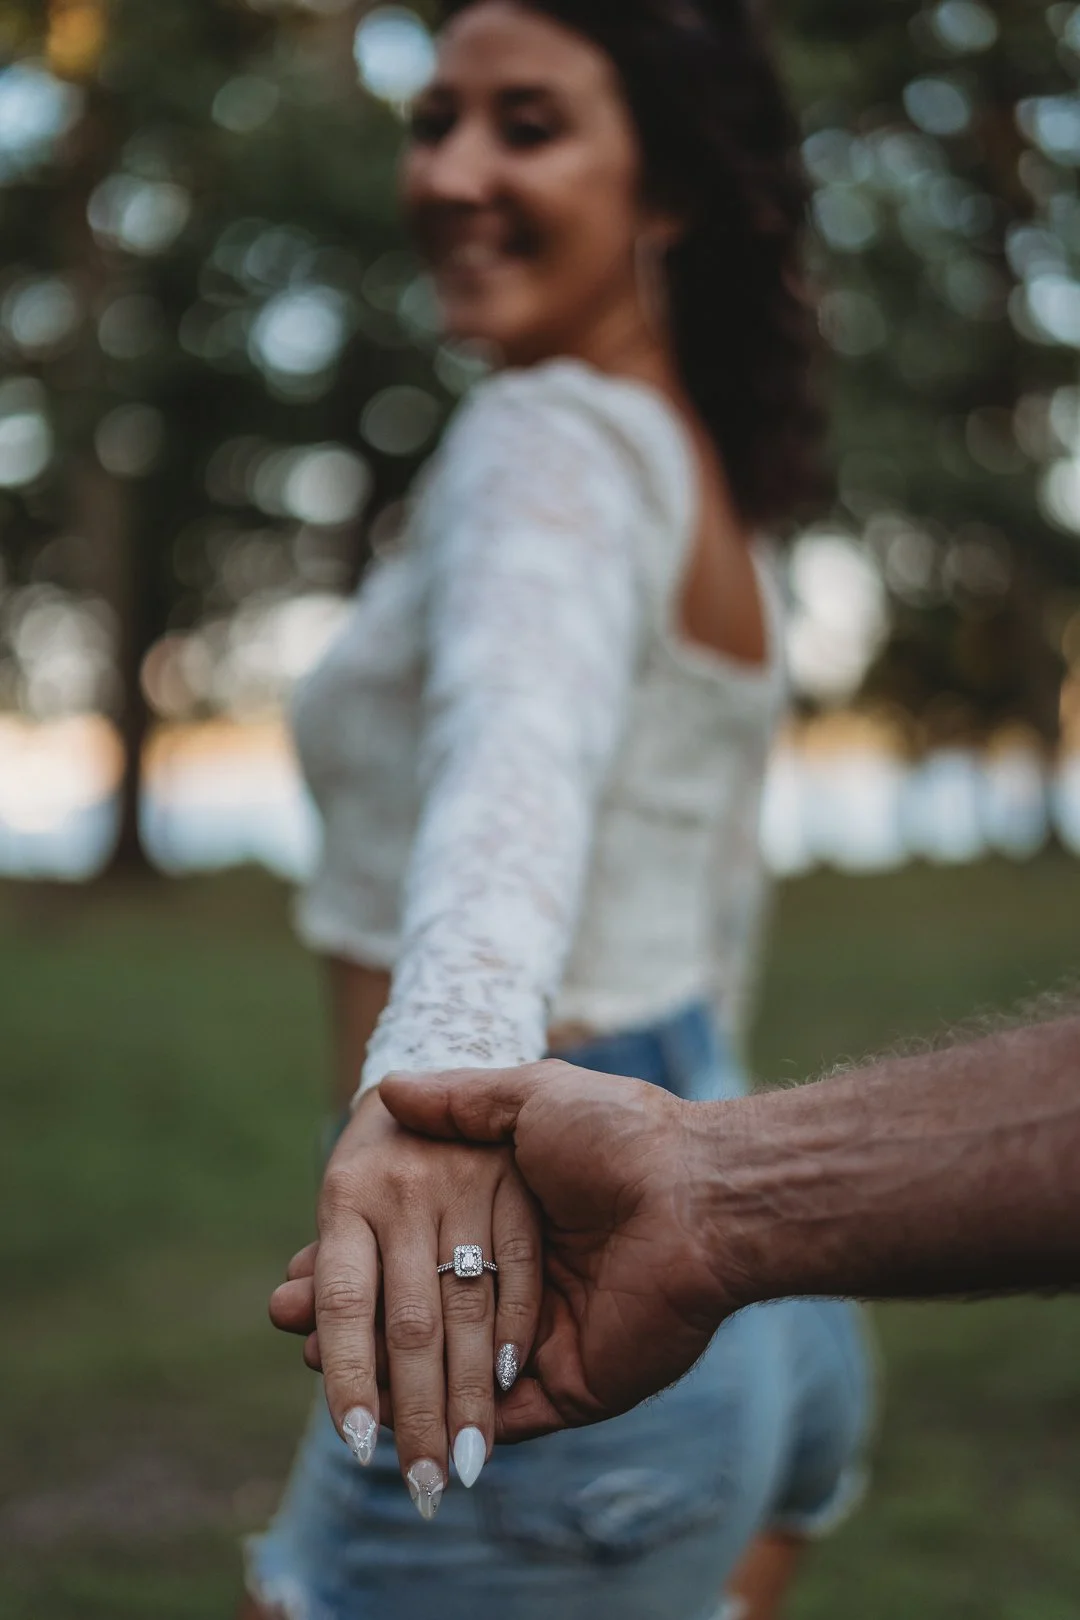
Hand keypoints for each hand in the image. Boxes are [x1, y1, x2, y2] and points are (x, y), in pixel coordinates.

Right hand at [275, 1062, 750, 1440]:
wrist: (702, 1194)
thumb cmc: (622, 1136)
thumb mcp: (533, 1098)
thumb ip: (462, 1101)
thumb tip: (390, 1086)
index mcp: (512, 1220)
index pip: (413, 1256)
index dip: (354, 1268)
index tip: (292, 1275)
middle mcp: (524, 1284)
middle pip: (419, 1320)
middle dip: (351, 1328)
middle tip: (289, 1327)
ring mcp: (545, 1341)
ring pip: (447, 1375)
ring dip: (383, 1380)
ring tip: (316, 1366)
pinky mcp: (572, 1388)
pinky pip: (501, 1418)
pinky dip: (441, 1418)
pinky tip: (380, 1413)